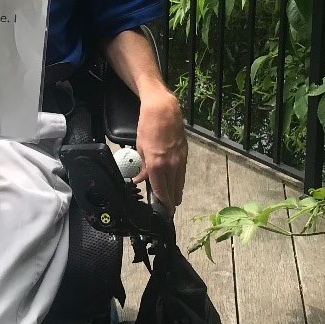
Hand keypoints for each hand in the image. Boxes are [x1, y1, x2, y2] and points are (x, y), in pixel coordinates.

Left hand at [134, 87, 187, 212]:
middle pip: (173, 191)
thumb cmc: (148, 127)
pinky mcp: (185, 155)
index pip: (161, 191)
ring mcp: (180, 160)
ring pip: (180, 184)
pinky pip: (182, 173)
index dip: (163, 204)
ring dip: (175, 193)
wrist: (164, 111)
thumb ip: (142, 167)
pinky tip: (175, 184)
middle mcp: (171, 165)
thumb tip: (139, 180)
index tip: (163, 213)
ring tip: (172, 201)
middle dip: (170, 202)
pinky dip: (178, 181)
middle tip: (167, 210)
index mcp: (157, 165)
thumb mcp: (139, 148)